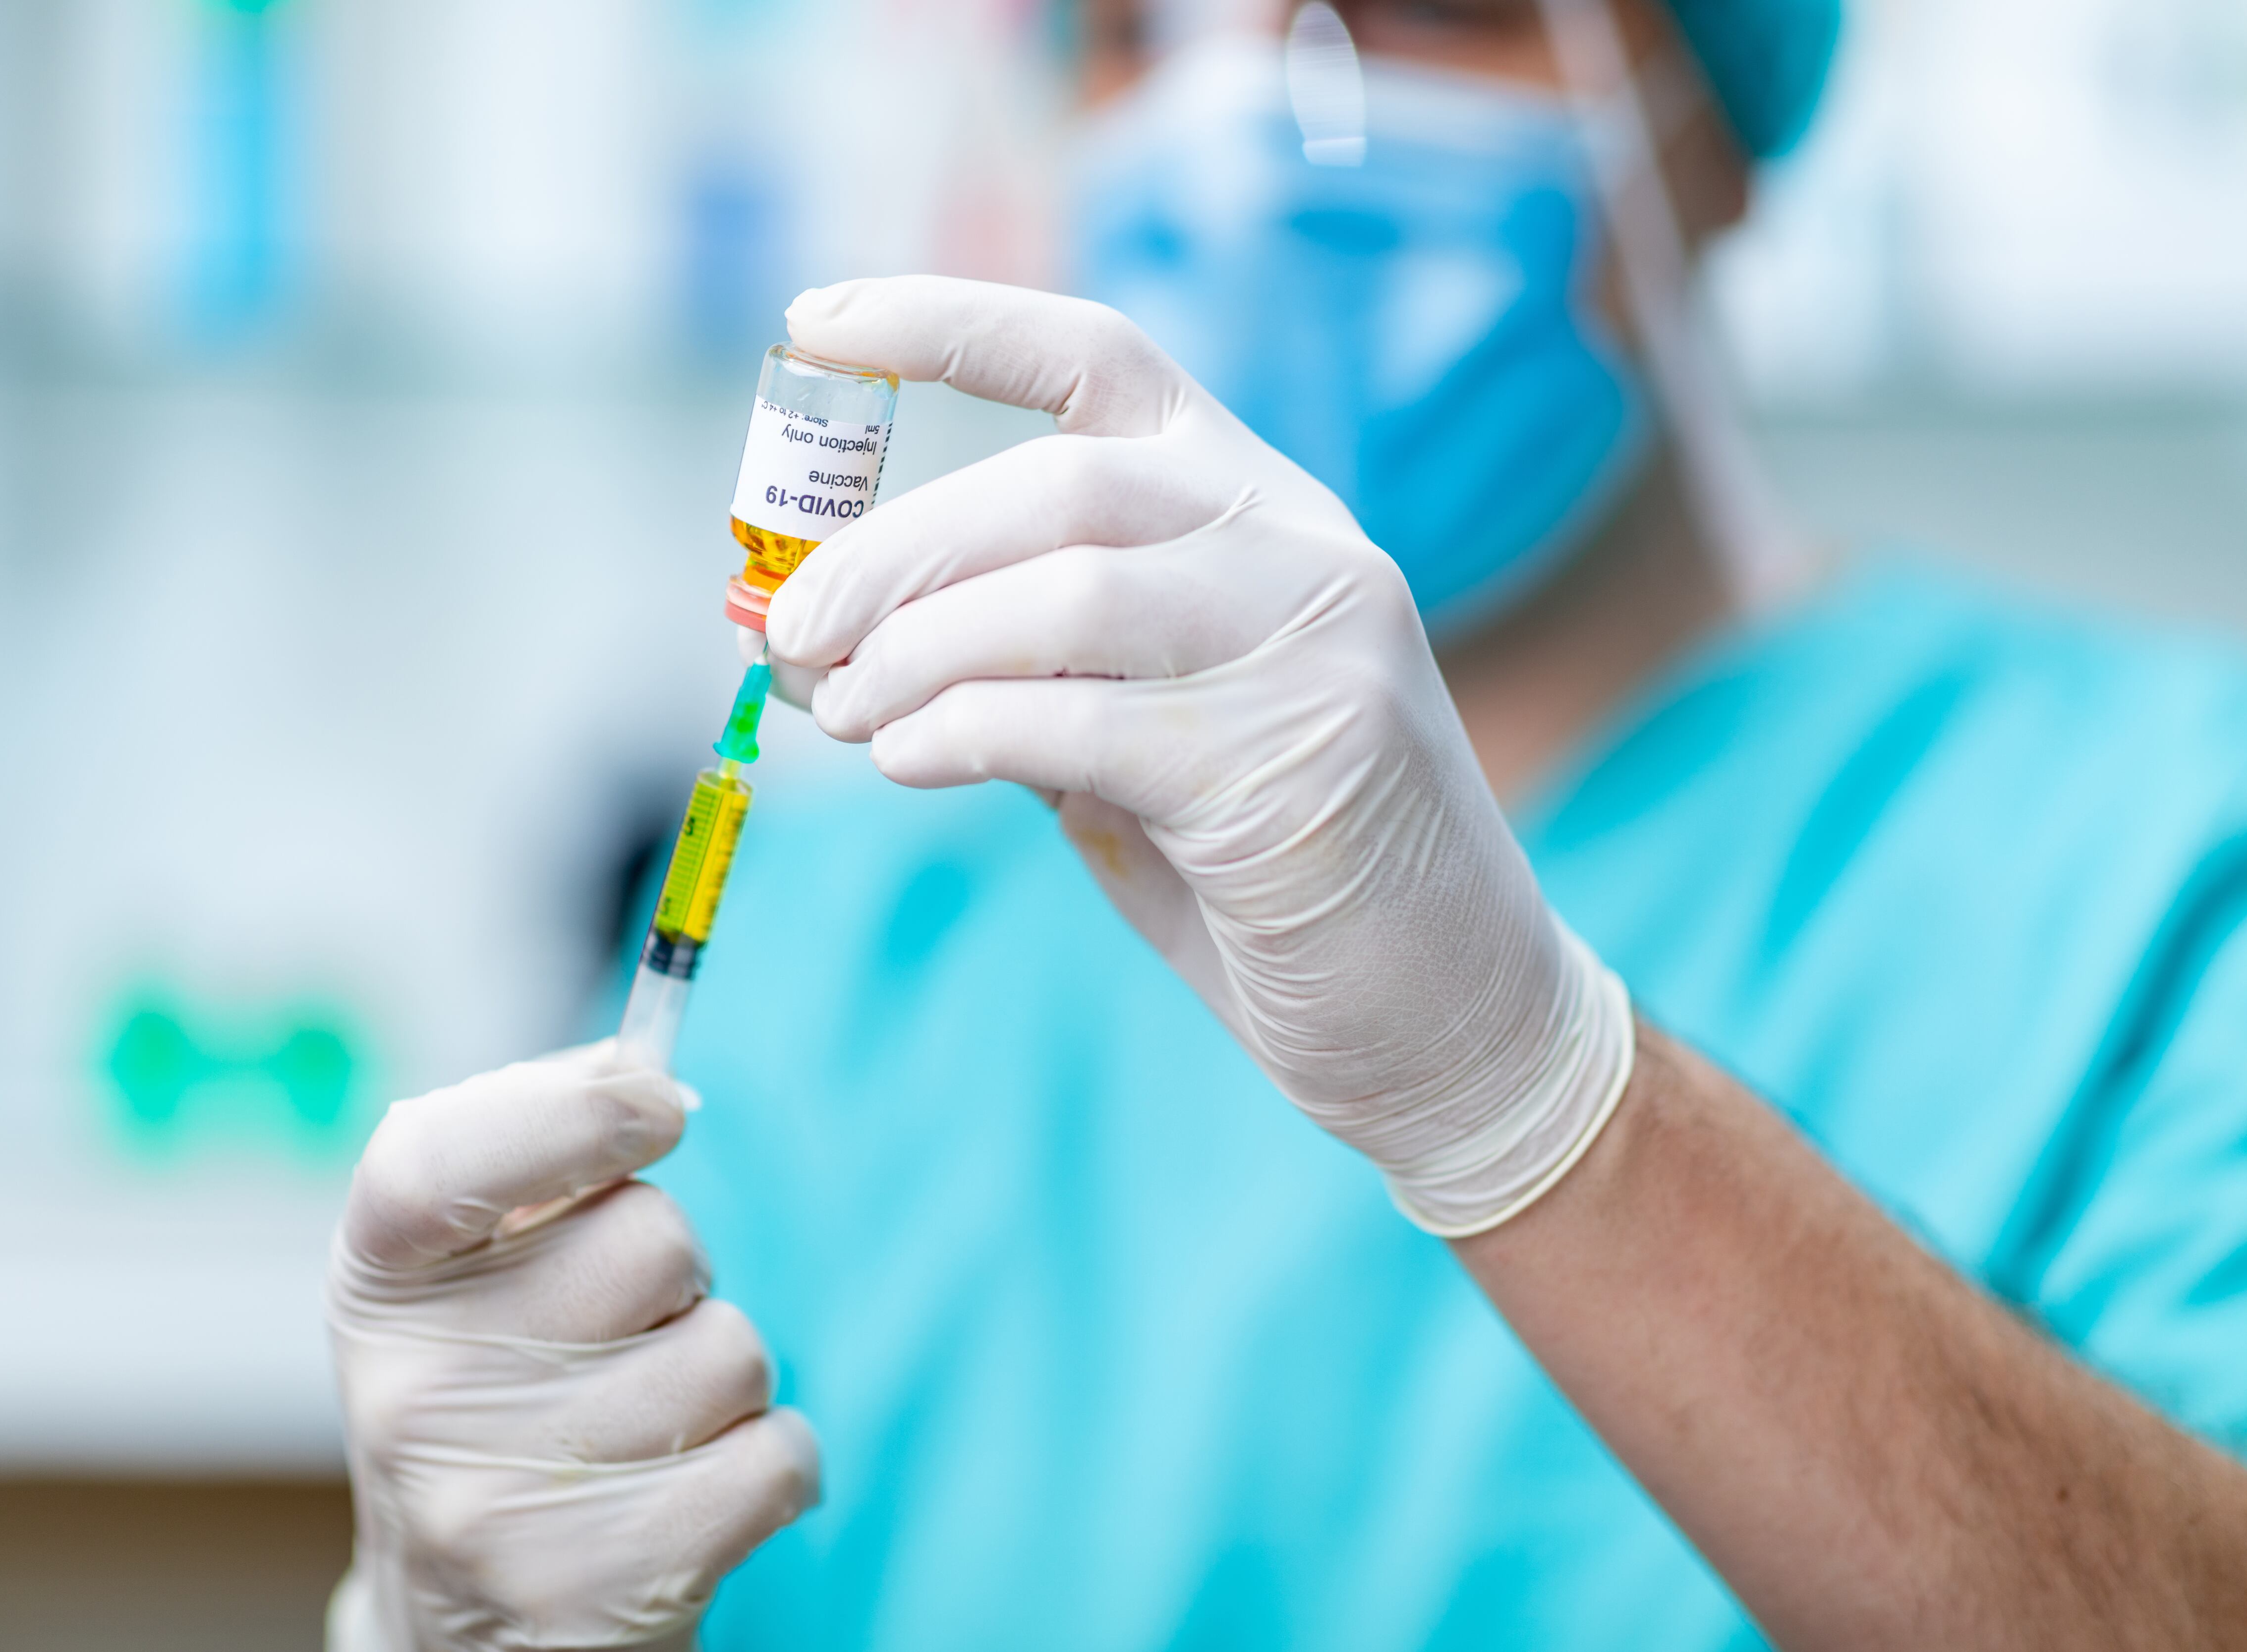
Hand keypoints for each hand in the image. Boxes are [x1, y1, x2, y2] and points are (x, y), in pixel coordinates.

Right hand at [326, 1040, 818, 1650]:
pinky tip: (694, 1496)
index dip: (572, 1109)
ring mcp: (497, 1506)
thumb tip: (639, 1062)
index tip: (657, 1107)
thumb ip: (542, 1149)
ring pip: (730, 1350)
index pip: (444, 1159)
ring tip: (646, 1428)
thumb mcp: (474, 1273)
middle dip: (676, 1270)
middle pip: (652, 1239)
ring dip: (724, 1378)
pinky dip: (772, 1465)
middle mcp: (413, 1396)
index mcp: (376, 1288)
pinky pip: (778, 1456)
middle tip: (619, 1334)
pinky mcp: (599, 1595)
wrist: (473, 1630)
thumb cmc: (505, 1396)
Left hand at [767, 275, 1631, 1235]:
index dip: (948, 324)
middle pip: (1059, 484)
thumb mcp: (1142, 739)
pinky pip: (1084, 722)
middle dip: (894, 552)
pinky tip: (905, 763)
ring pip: (1067, 590)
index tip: (813, 329)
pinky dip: (964, 732)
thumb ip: (1030, 667)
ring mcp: (1319, 648)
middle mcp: (1304, 549)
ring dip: (918, 651)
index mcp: (1262, 512)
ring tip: (842, 711)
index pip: (1101, 357)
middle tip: (791, 627)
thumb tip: (827, 636)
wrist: (1455, 1021)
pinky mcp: (1296, 766)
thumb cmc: (1275, 879)